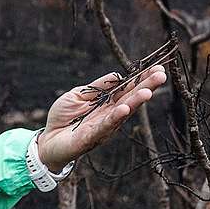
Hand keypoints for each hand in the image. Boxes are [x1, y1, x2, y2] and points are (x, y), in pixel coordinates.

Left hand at [37, 65, 167, 171]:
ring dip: (135, 102)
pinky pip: (105, 126)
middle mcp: (110, 115)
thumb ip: (96, 87)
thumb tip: (117, 75)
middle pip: (131, 98)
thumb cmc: (63, 118)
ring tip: (148, 91)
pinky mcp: (92, 137)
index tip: (157, 67)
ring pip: (122, 112)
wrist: (47, 141)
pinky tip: (124, 109)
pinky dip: (115, 117)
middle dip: (146, 86)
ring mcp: (103, 127)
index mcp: (107, 103)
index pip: (127, 88)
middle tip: (162, 75)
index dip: (141, 78)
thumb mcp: (78, 95)